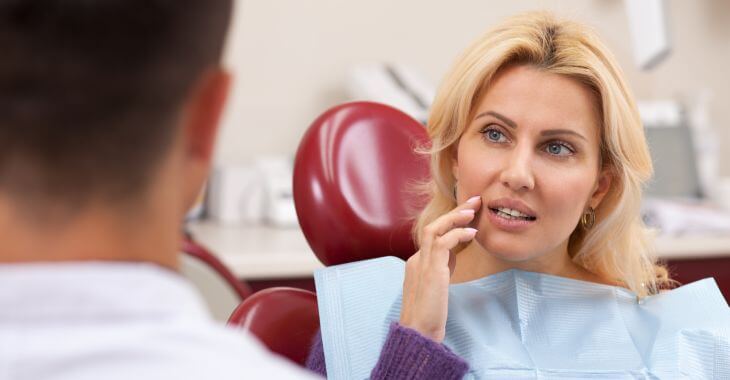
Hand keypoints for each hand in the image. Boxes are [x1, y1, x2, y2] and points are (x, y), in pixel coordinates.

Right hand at [399, 196, 480, 342]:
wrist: (419, 333)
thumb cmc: (430, 315)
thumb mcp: (437, 285)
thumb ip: (442, 267)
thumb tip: (454, 253)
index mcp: (417, 262)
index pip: (434, 233)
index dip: (452, 221)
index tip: (469, 213)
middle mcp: (416, 259)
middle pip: (432, 226)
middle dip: (454, 212)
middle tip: (474, 201)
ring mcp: (421, 264)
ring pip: (434, 229)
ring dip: (454, 218)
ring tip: (472, 211)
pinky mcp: (430, 272)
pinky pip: (442, 243)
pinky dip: (457, 234)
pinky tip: (472, 233)